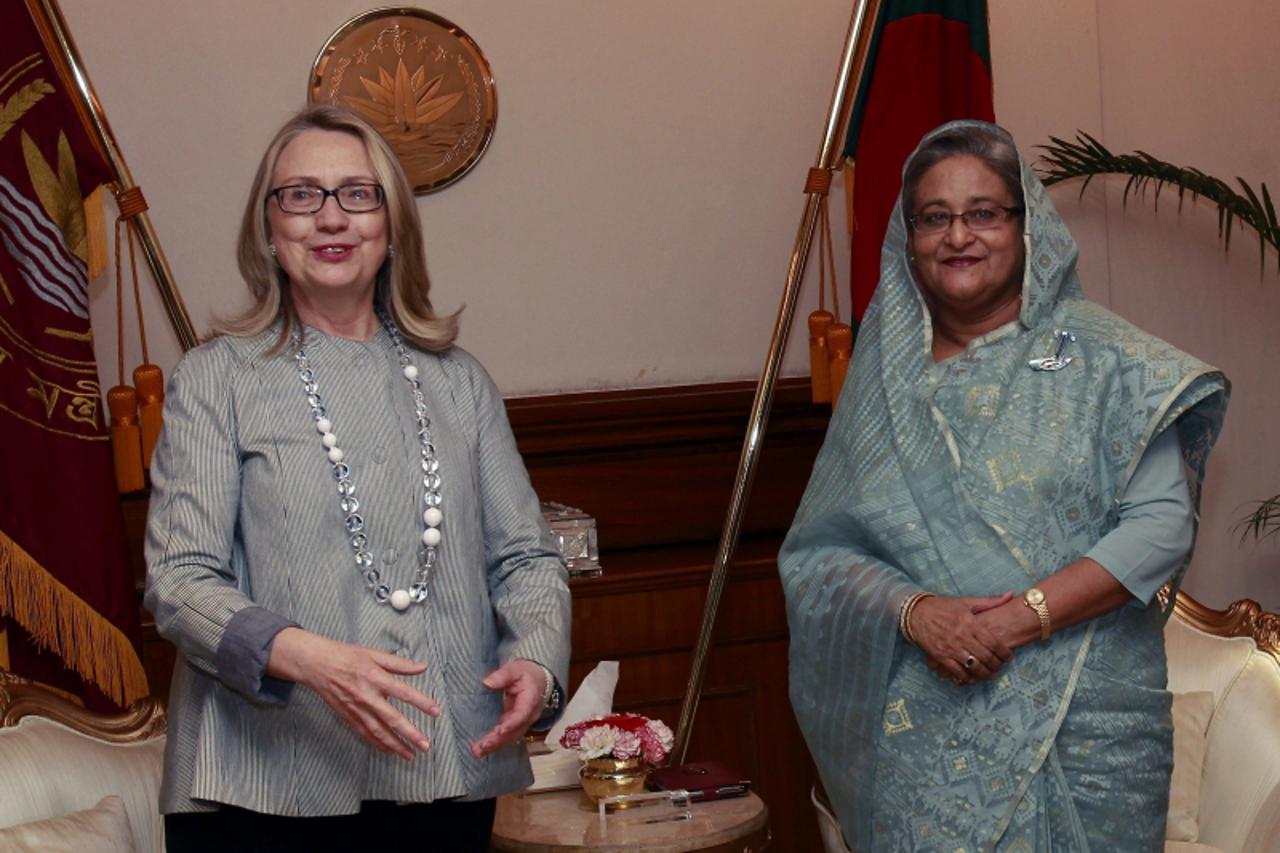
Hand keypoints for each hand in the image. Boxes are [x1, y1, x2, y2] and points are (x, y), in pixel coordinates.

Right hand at [267, 628, 440, 759]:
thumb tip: (422, 667)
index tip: (436, 712)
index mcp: (376, 677)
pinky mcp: (348, 717)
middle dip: (410, 734)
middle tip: (425, 745)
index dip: (422, 702)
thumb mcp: (374, 654)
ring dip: (395, 745)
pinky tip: (389, 751)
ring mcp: (356, 709)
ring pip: (378, 731)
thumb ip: (399, 663)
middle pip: (392, 718)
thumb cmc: (347, 656)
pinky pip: (365, 734)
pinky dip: (378, 744)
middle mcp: (366, 696)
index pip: (404, 692)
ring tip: (410, 755)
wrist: (317, 665)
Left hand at [470, 659, 546, 757]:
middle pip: (514, 731)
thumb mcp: (516, 670)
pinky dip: (494, 744)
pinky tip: (481, 749)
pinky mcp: (514, 725)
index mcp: (530, 701)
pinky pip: (506, 737)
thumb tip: (487, 682)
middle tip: (482, 746)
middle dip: (498, 740)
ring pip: (509, 737)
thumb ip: (503, 675)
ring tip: (477, 751)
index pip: (521, 715)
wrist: (538, 680)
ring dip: (494, 746)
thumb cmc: (527, 674)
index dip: (511, 724)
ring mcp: (521, 722)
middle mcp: (528, 716)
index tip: (500, 730)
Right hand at [909, 593, 1014, 683]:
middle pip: (986, 657)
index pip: (993, 643)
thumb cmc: (942, 607)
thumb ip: (989, 601)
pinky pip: (957, 672)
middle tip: (1001, 666)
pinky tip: (973, 677)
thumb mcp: (966, 602)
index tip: (1008, 656)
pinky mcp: (940, 656)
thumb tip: (1010, 595)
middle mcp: (961, 637)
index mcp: (969, 623)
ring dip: (985, 674)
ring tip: (990, 674)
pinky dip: (967, 677)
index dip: (1004, 653)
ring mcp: (950, 648)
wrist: (916, 613)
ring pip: (973, 667)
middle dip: (997, 665)